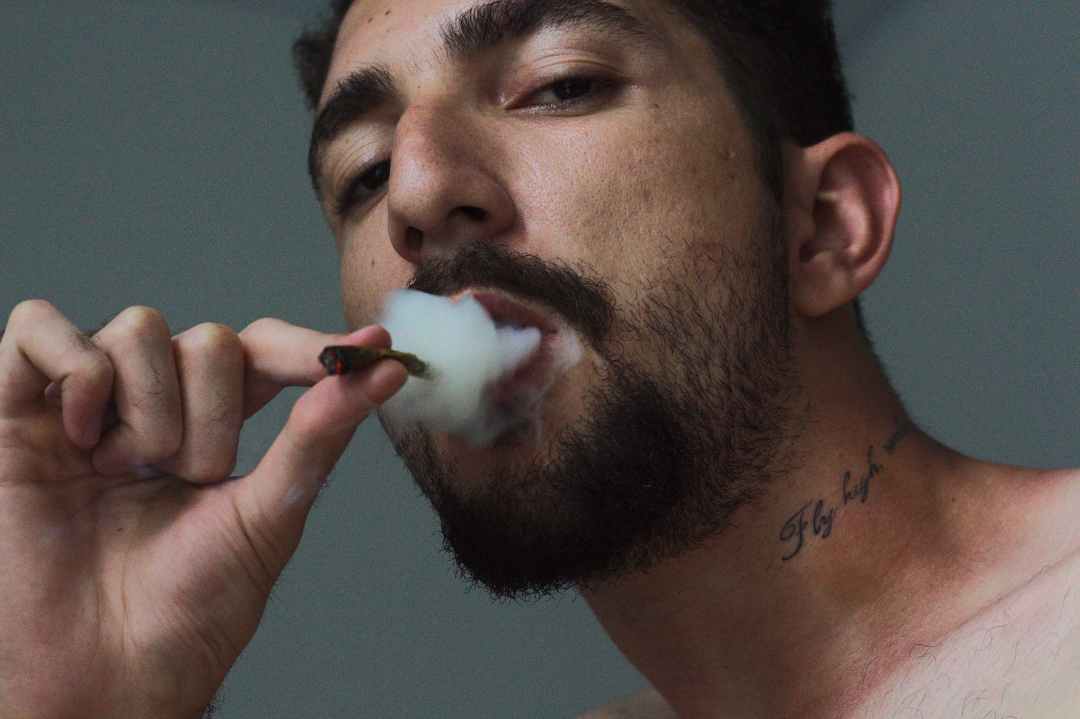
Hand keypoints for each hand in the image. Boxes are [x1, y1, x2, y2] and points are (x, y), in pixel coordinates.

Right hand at [0, 300, 406, 718]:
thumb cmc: (190, 610)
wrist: (108, 674)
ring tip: (132, 471)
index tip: (367, 350)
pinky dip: (76, 367)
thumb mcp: (270, 515)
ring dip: (154, 404)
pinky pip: (40, 329)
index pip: (262, 352)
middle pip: (207, 339)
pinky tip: (85, 433)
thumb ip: (318, 436)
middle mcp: (153, 407)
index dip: (308, 348)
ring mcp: (87, 408)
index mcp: (214, 427)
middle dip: (216, 412)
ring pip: (139, 330)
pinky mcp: (17, 416)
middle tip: (191, 478)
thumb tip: (384, 370)